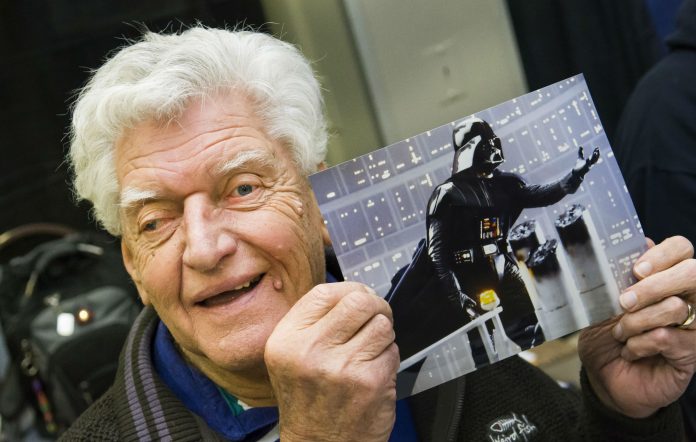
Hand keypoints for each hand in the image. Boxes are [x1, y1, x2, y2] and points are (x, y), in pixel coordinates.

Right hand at [265, 282, 398, 441]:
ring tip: (369, 352)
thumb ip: (313, 323)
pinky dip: (388, 358)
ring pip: (381, 324)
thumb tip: (353, 292)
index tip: (359, 297)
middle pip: (359, 301)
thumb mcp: (290, 357)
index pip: (325, 292)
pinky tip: (372, 373)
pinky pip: (392, 350)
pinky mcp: (369, 381)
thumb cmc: (308, 402)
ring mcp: (341, 366)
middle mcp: (309, 350)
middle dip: (375, 306)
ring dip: (382, 335)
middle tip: (375, 318)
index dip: (350, 290)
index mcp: (286, 339)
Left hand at [572, 146, 599, 177]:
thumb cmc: (579, 166)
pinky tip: (588, 159)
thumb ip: (581, 152)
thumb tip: (581, 146)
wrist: (576, 173)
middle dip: (597, 154)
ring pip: (593, 162)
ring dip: (594, 157)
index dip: (597, 152)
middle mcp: (590, 164)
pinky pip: (587, 165)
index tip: (597, 147)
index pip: (595, 156)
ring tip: (595, 152)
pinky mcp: (584, 169)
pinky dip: (588, 162)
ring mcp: (588, 166)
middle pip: (595, 158)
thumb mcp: (580, 158)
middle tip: (597, 149)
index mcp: (590, 161)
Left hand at [578, 236, 695, 417]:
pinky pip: (668, 338)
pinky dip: (640, 344)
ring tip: (620, 333)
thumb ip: (614, 277)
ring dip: (637, 321)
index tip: (635, 269)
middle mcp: (686, 297)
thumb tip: (628, 251)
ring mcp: (693, 326)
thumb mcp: (601, 303)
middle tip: (624, 302)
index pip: (681, 248)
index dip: (663, 254)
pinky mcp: (691, 354)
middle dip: (653, 286)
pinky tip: (629, 351)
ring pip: (676, 307)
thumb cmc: (604, 336)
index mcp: (664, 277)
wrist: (603, 377)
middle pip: (692, 273)